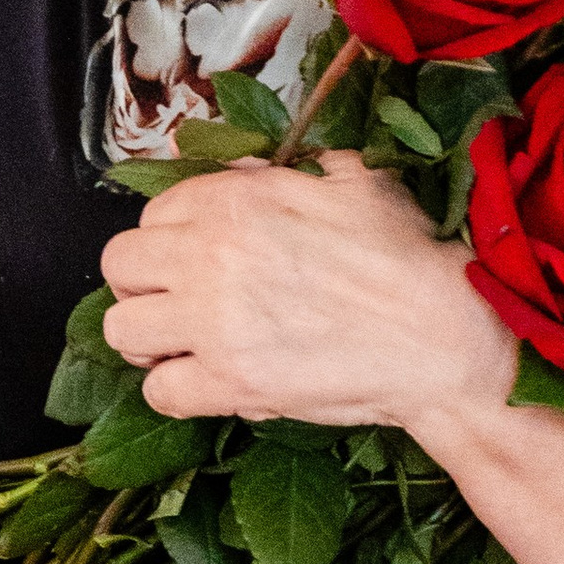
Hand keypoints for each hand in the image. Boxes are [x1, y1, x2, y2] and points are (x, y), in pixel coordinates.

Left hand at [98, 153, 516, 433]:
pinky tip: (206, 386)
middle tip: (172, 303)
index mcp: (236, 199)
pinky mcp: (231, 382)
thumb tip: (239, 174)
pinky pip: (159, 391)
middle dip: (141, 285)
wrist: (444, 335)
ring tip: (180, 347)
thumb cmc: (407, 256)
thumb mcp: (351, 178)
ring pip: (122, 329)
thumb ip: (283, 171)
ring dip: (147, 340)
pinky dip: (177, 393)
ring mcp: (215, 322)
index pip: (152, 214)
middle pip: (119, 265)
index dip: (168, 240)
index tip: (189, 260)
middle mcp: (211, 255)